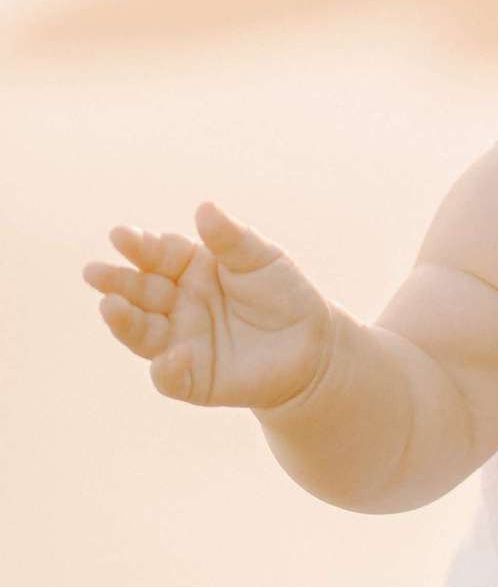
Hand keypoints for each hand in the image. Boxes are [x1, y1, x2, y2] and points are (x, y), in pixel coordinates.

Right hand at [84, 203, 332, 411]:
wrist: (312, 346)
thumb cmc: (283, 294)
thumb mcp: (261, 259)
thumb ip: (231, 239)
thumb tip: (205, 208)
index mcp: (188, 268)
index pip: (157, 254)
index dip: (139, 246)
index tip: (121, 236)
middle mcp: (175, 304)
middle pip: (140, 291)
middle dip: (117, 282)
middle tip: (95, 272)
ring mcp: (180, 341)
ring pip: (142, 333)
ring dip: (123, 321)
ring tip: (110, 306)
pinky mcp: (192, 379)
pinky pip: (170, 376)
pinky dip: (167, 367)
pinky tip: (173, 354)